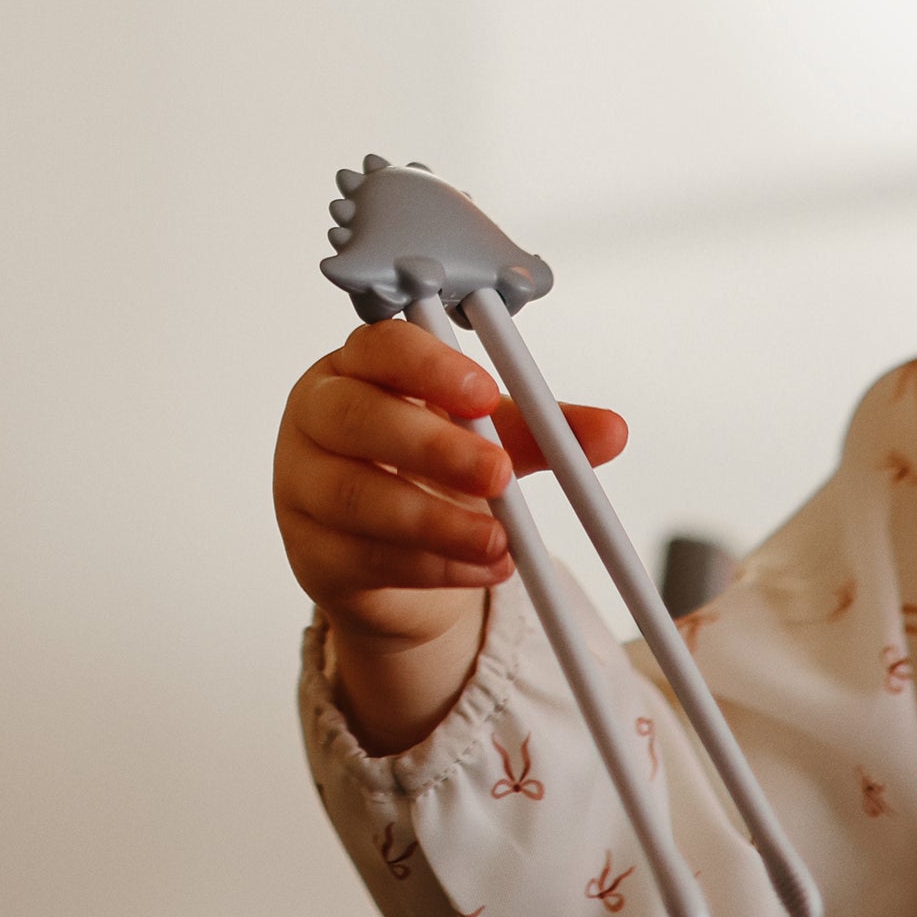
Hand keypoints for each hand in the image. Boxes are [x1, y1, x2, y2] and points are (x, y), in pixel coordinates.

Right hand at [274, 317, 624, 748]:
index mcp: (359, 368)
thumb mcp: (487, 440)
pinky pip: (366, 558)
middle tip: (500, 473)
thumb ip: (543, 431)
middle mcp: (318, 419)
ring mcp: (303, 488)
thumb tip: (613, 431)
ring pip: (358, 499)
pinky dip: (432, 566)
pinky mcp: (312, 554)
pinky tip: (480, 568)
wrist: (386, 556)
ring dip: (437, 523)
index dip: (429, 367)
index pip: (379, 348)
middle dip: (434, 447)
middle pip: (357, 420)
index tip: (485, 393)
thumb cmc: (425, 471)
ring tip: (500, 541)